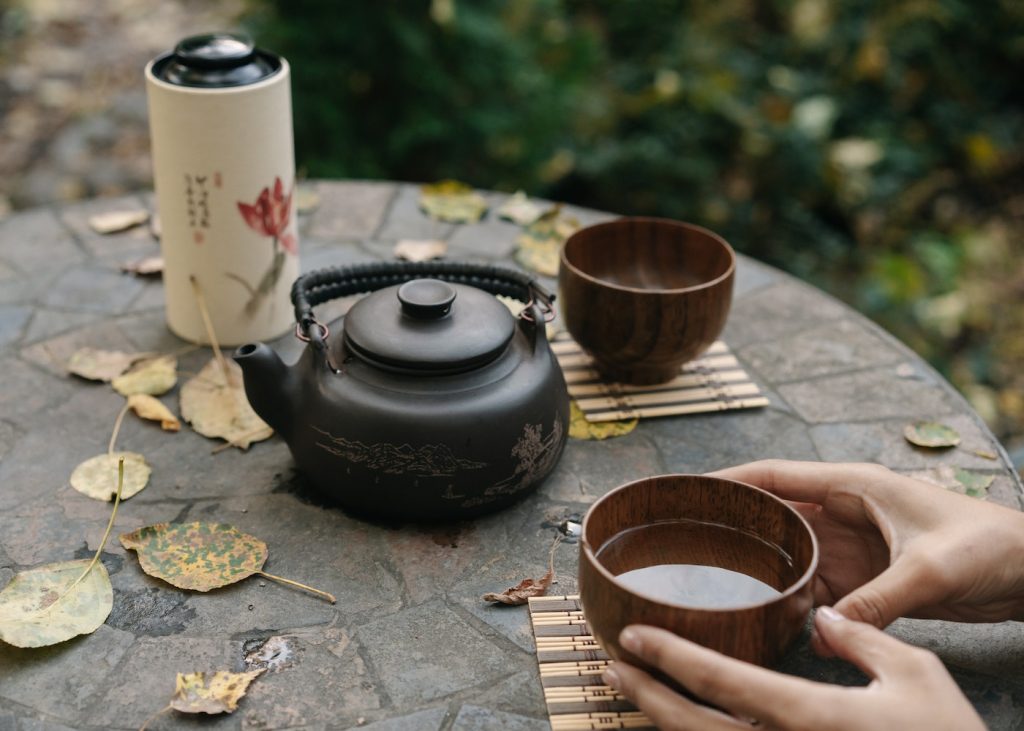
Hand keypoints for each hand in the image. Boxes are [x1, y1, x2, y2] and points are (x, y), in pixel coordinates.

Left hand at [604, 610, 984, 730]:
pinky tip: (688, 723)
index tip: (633, 635)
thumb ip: (864, 639)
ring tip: (635, 693)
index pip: (722, 681)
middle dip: (646, 695)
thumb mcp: (917, 676)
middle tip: (612, 667)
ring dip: (664, 721)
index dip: (669, 656)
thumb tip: (826, 620)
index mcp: (811, 716)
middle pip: (692, 728)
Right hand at [710, 460, 1023, 628]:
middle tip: (687, 545)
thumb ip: (877, 600)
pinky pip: (818, 588)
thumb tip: (826, 633)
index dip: (728, 480)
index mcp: (852, 486)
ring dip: (763, 569)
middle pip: (773, 515)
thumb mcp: (929, 570)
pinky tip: (772, 615)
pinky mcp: (867, 577)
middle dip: (734, 527)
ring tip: (720, 584)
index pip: (775, 476)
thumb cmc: (988, 546)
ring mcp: (853, 546)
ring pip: (790, 554)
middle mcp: (844, 512)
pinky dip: (795, 600)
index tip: (686, 491)